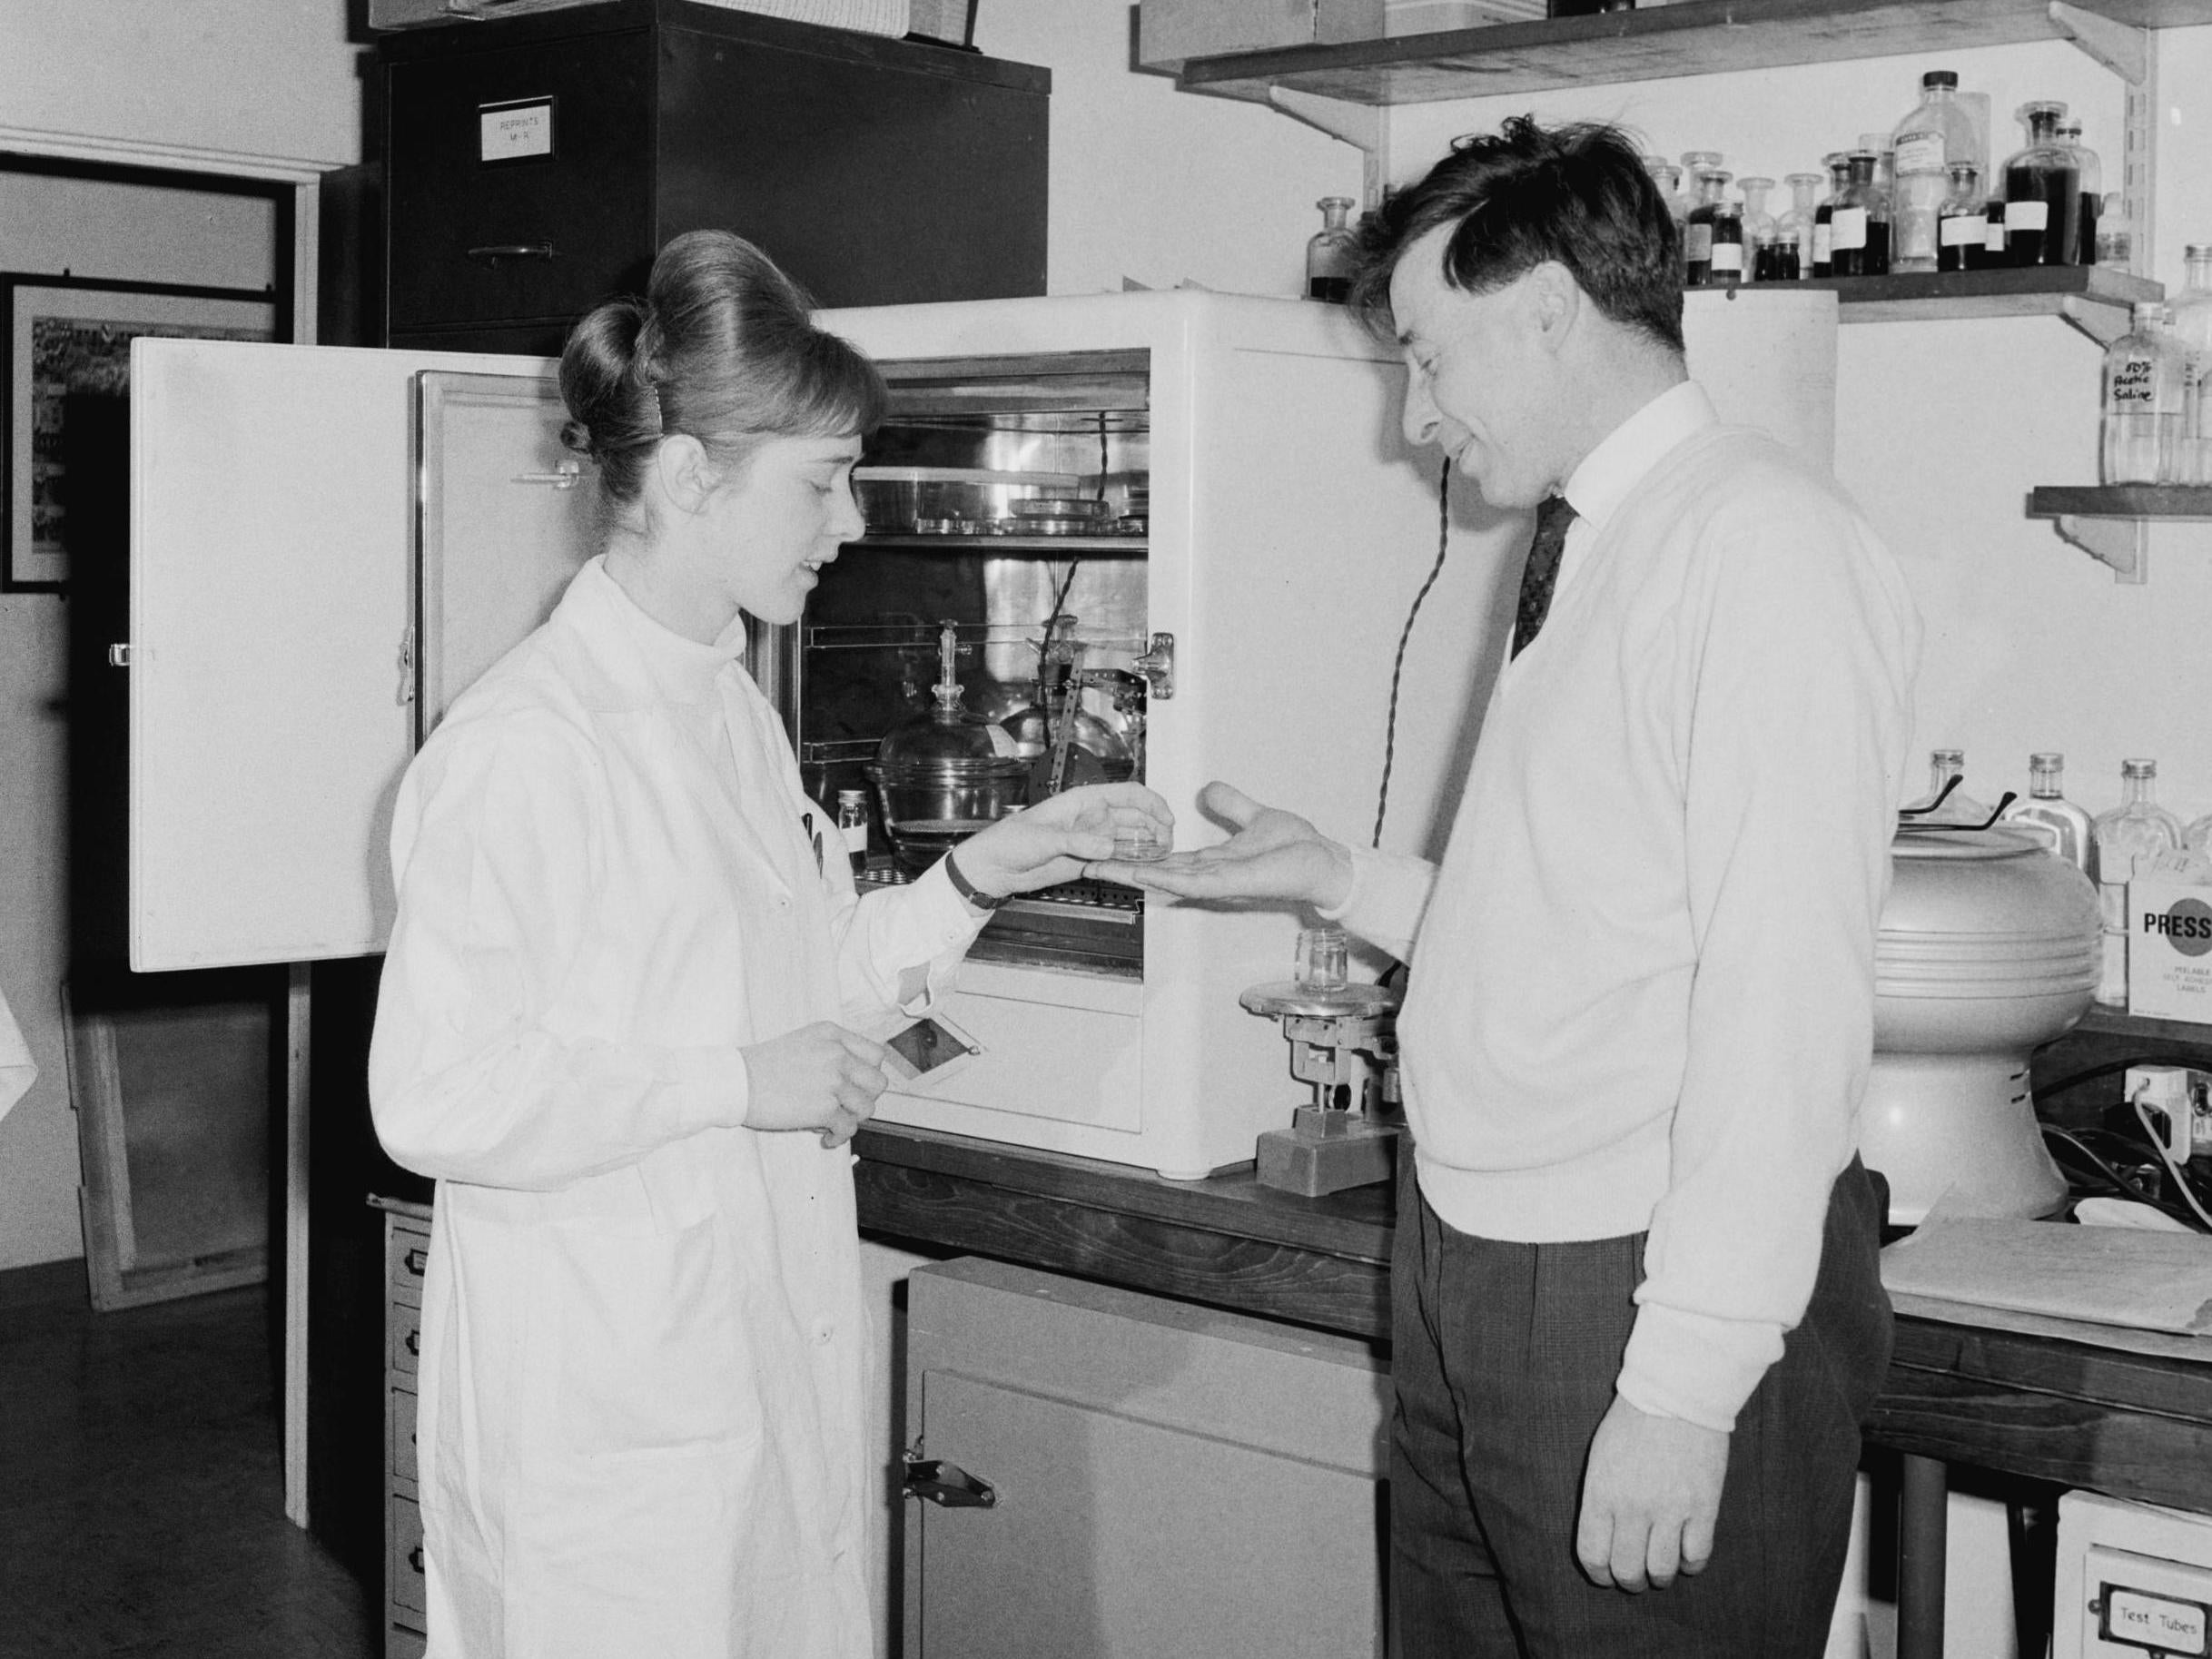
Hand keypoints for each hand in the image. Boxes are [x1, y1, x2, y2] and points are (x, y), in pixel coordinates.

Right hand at [740, 1021, 891, 1147]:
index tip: (857, 1085)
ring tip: (834, 1122)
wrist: (736, 1081)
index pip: (876, 1055)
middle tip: (847, 1106)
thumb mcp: (803, 1041)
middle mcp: (837, 1055)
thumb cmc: (762, 1065)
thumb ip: (831, 1052)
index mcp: (832, 1035)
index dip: (869, 1074)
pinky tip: (826, 1137)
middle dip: (865, 1098)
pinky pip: (848, 1128)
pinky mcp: (824, 1108)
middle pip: (878, 1082)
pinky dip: (839, 1137)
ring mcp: (832, 1081)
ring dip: (853, 1119)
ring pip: (867, 1107)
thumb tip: (853, 1078)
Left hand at [950, 782, 1174, 897]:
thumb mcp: (1044, 839)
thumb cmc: (1009, 842)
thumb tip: (1107, 846)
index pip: (1126, 795)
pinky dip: (1130, 864)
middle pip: (1133, 818)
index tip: (1167, 819)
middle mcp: (1090, 818)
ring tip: (1161, 858)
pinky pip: (1114, 860)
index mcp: (1082, 801)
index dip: (1151, 803)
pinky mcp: (1086, 862)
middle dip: (1154, 828)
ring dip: (1145, 846)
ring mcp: (1090, 840)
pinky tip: (1142, 869)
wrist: (993, 868)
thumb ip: (1078, 841)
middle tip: (1167, 845)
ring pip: (1127, 839)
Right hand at [1087, 782, 1352, 908]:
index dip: (1135, 854)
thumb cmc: (1296, 849)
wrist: (1323, 863)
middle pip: (1156, 872)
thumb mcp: (1254, 816)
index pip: (1165, 859)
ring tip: (1100, 868)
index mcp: (1212, 861)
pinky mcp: (1232, 882)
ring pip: (1166, 879)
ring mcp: (1218, 881)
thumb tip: (1206, 790)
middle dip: (1121, 869)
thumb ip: (1229, 805)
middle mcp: (1210, 875)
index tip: (1107, 849)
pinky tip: (1143, 874)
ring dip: (1133, 875)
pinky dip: (1166, 878)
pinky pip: (1193, 882)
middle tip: (1084, 863)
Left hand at [1575, 1396, 1730, 1591]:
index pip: (1593, 1555)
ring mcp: (1670, 1509)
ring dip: (1660, 1577)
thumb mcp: (1599, 1458)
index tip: (1607, 1576)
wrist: (1675, 1394)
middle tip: (1636, 1578)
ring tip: (1662, 1570)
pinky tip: (1686, 1554)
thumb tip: (1605, 1538)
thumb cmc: (1632, 1423)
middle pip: (1628, 1570)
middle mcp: (1633, 1507)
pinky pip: (1697, 1556)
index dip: (1600, 1575)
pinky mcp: (1703, 1506)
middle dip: (1630, 1582)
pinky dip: (1691, 1564)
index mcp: (1601, 1493)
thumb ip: (1600, 1499)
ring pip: (1662, 1570)